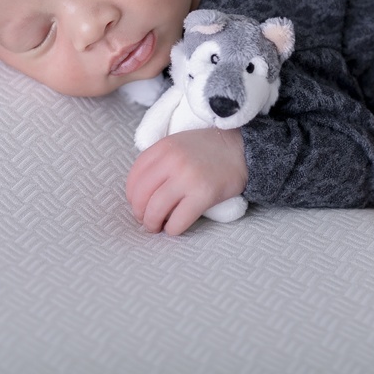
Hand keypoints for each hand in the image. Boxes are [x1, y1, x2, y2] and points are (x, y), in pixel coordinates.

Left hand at [126, 127, 247, 235]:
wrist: (241, 149)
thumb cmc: (208, 150)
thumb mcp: (178, 144)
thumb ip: (158, 162)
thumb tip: (139, 194)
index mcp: (164, 147)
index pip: (134, 177)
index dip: (132, 196)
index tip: (138, 204)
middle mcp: (173, 161)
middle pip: (141, 196)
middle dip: (140, 213)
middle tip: (146, 219)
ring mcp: (188, 178)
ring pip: (155, 210)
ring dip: (153, 224)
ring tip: (158, 226)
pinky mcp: (204, 194)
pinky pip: (178, 220)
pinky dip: (173, 229)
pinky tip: (175, 227)